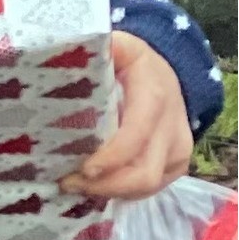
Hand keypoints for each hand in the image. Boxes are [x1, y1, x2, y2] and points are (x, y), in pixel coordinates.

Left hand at [68, 34, 195, 206]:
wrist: (167, 74)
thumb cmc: (132, 64)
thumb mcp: (119, 47)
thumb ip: (96, 48)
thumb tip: (59, 50)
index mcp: (154, 95)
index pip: (137, 135)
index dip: (112, 158)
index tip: (82, 170)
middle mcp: (172, 125)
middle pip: (145, 173)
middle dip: (105, 186)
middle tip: (67, 183)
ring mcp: (179, 148)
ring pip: (149, 186)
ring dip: (110, 192)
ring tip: (76, 186)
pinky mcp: (178, 164)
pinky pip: (152, 189)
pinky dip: (123, 192)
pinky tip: (96, 185)